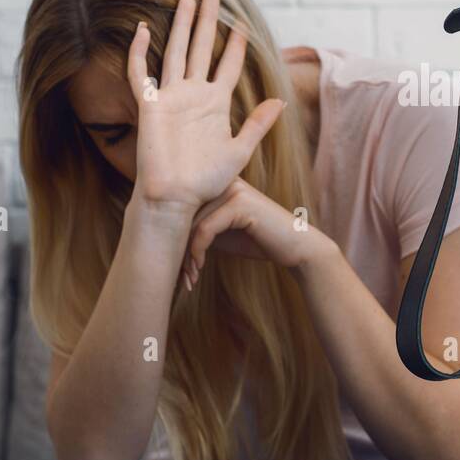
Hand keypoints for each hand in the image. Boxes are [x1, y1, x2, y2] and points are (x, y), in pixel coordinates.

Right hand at [128, 0, 284, 213]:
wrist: (177, 197)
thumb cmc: (207, 181)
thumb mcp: (240, 151)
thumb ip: (258, 124)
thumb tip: (281, 100)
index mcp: (215, 103)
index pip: (228, 65)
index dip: (236, 44)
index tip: (242, 23)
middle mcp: (193, 94)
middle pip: (201, 47)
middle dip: (207, 20)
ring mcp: (170, 97)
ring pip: (176, 51)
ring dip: (180, 26)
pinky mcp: (150, 106)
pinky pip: (140, 73)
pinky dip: (138, 51)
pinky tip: (141, 28)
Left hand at [176, 177, 338, 289]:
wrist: (295, 248)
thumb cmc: (258, 241)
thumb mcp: (222, 233)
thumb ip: (199, 228)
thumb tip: (164, 240)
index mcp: (218, 183)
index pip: (183, 206)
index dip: (174, 238)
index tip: (174, 267)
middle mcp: (223, 181)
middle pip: (183, 213)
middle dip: (177, 249)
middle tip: (179, 278)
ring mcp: (232, 190)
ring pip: (191, 222)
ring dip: (186, 256)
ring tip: (188, 278)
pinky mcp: (239, 203)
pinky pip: (205, 228)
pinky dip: (197, 252)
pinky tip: (199, 269)